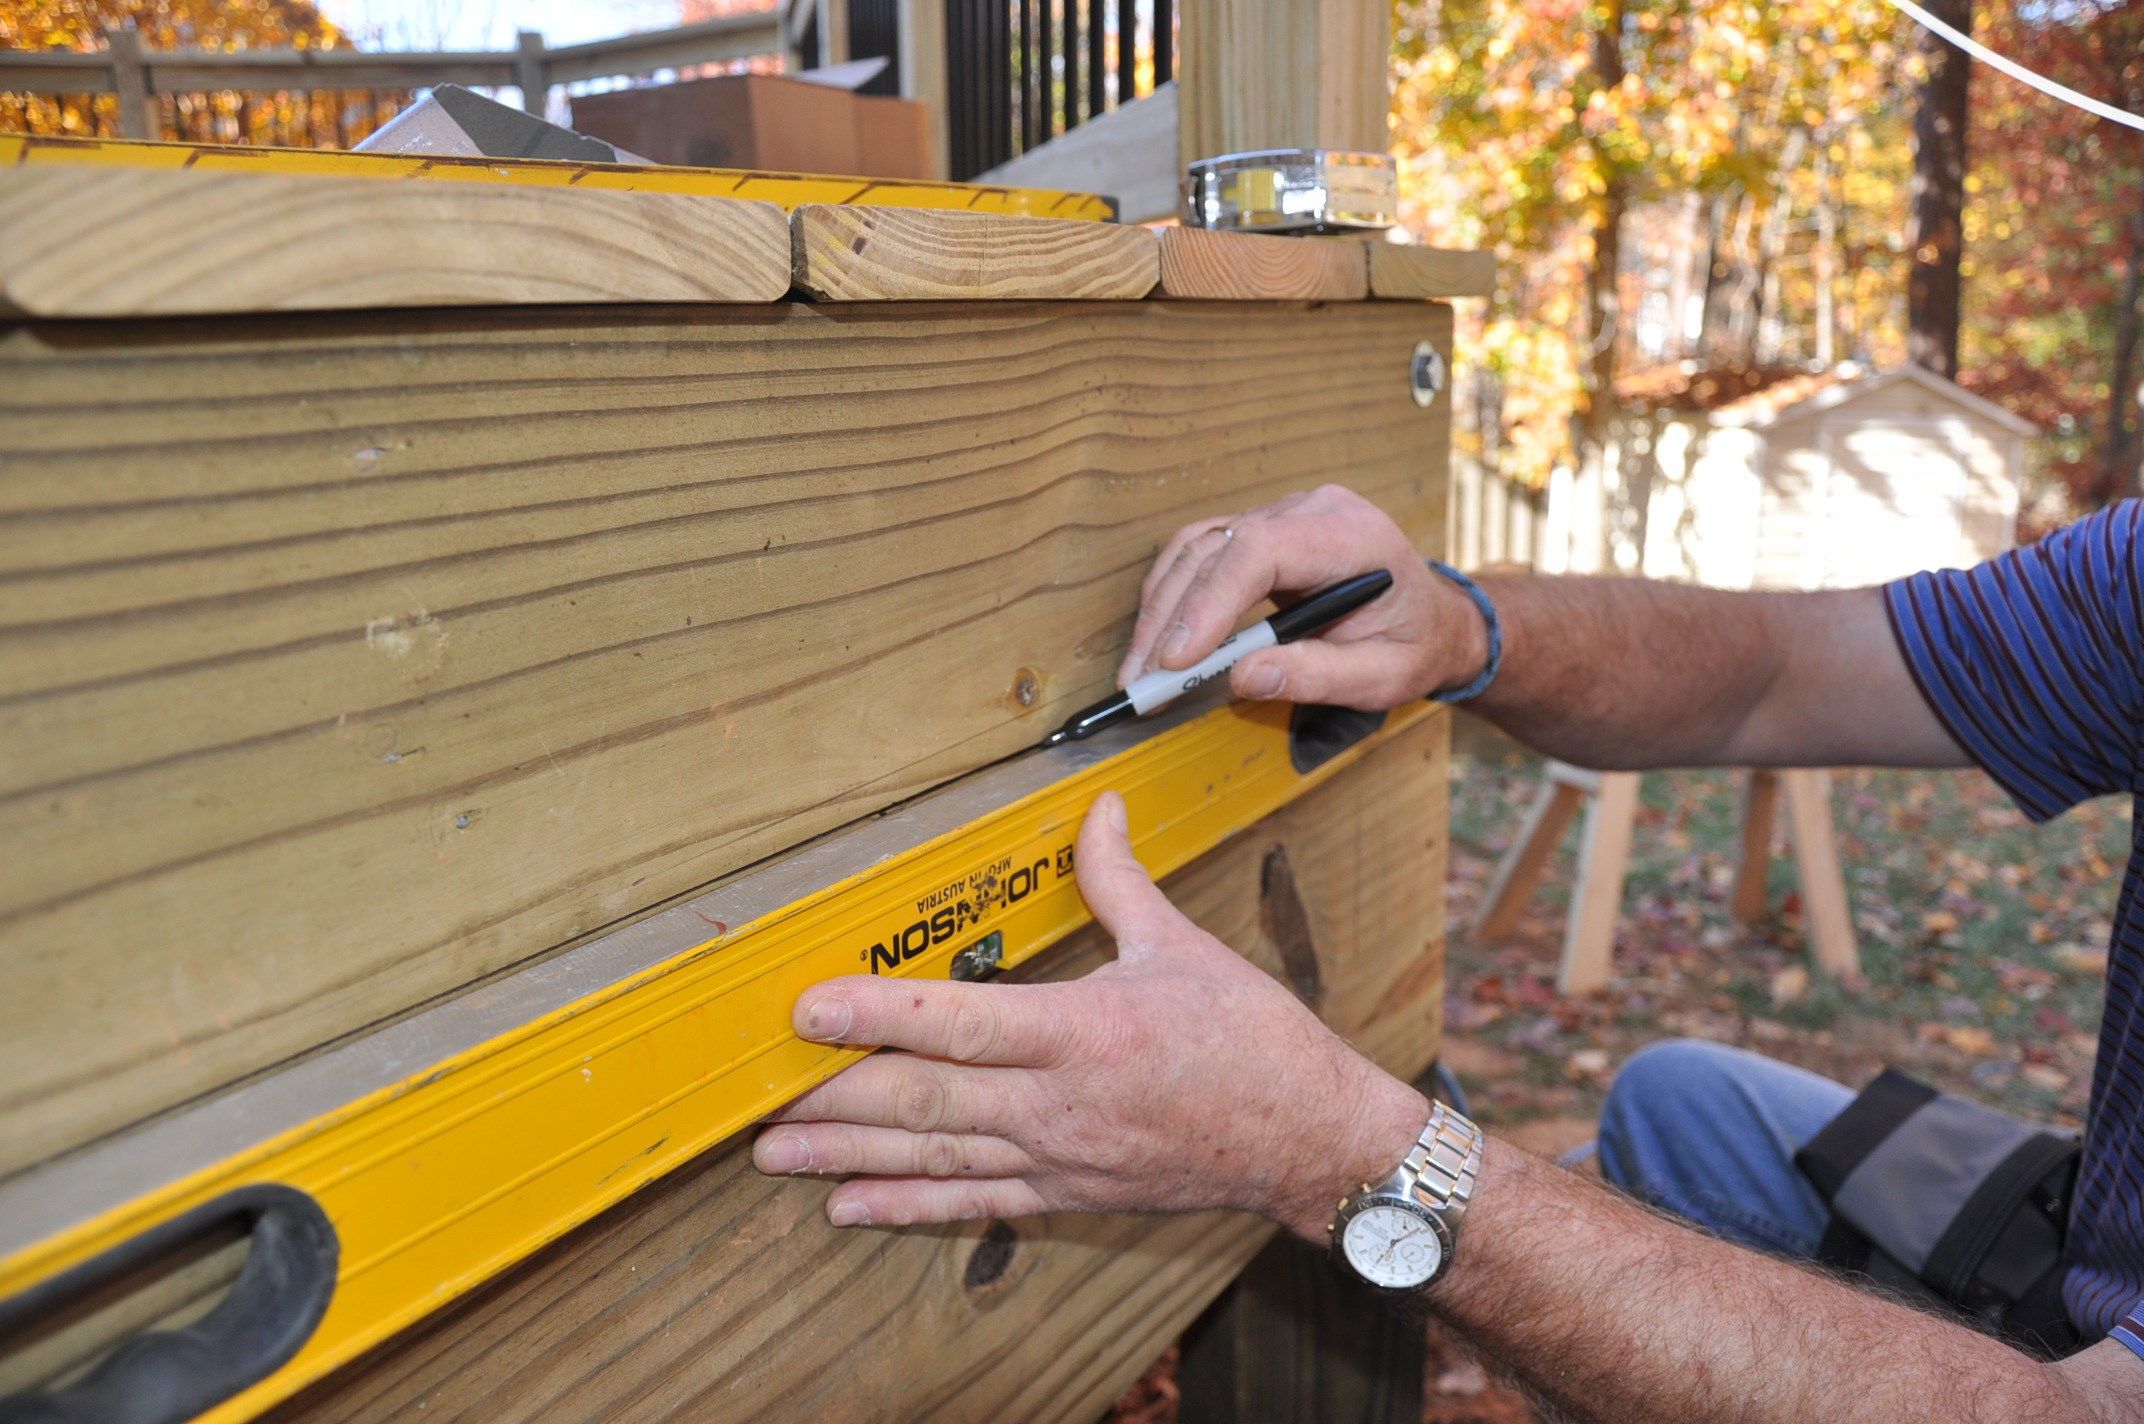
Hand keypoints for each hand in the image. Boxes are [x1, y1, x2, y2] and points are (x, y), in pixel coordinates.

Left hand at [753, 792, 1426, 1239]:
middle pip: (925, 1100)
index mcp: (1085, 1030)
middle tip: (757, 1097)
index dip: (877, 1014)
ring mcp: (1057, 1156)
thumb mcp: (1185, 947)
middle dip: (834, 1098)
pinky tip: (847, 1207)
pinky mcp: (1066, 1193)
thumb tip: (1097, 808)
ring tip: (772, 1156)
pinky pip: (973, 1205)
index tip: (808, 1009)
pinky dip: (906, 1208)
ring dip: (848, 1157)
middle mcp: (1059, 1102)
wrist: (1308, 1141)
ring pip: (935, 1157)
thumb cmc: (1254, 1043)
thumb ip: (1120, 880)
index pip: (960, 1021)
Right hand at [1118, 484, 1488, 708]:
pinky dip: (1173, 596)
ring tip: (1140, 671)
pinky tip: (1158, 640)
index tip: (1179, 658)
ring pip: (1197, 548)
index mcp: (1351, 536)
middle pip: (1216, 548)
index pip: (1261, 549)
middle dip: (1171, 618)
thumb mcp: (1384, 676)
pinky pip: (1202, 553)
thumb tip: (1242, 677)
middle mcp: (1310, 511)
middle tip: (1142, 682)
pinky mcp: (1262, 530)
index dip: (1210, 601)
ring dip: (1160, 610)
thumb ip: (1318, 675)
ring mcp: (1282, 515)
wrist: (1434, 619)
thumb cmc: (1416, 644)